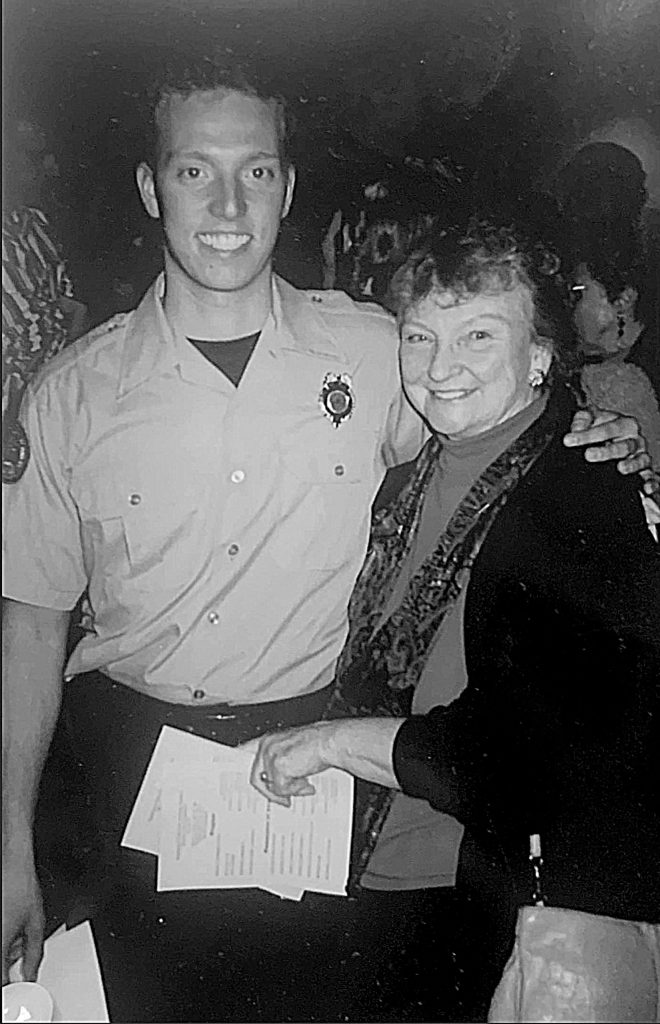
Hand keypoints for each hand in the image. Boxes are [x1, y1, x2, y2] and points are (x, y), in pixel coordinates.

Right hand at [2, 849, 43, 983]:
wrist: (9, 858)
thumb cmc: (20, 883)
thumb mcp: (36, 923)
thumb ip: (33, 954)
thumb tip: (30, 974)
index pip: (1, 983)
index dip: (10, 989)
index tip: (17, 987)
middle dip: (6, 965)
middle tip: (16, 949)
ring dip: (3, 952)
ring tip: (12, 928)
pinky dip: (2, 938)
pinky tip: (7, 923)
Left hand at [249, 723, 337, 806]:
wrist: (331, 741)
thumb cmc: (320, 743)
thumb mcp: (295, 752)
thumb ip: (283, 764)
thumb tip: (279, 783)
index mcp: (269, 741)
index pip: (255, 764)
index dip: (260, 781)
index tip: (266, 791)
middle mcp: (266, 746)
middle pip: (257, 778)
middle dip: (272, 793)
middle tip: (284, 800)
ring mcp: (271, 756)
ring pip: (271, 786)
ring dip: (290, 790)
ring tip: (306, 785)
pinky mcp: (279, 767)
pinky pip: (282, 789)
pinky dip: (296, 790)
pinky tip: (308, 784)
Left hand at [564, 409, 652, 489]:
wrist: (611, 440)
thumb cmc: (602, 429)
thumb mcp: (591, 420)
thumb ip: (582, 420)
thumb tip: (576, 428)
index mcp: (624, 425)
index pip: (606, 428)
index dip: (587, 435)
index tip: (568, 440)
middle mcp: (635, 441)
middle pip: (624, 446)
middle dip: (606, 451)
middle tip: (588, 455)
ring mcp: (641, 457)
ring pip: (640, 461)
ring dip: (631, 465)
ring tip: (620, 468)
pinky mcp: (644, 473)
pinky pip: (652, 478)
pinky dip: (651, 483)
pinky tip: (645, 489)